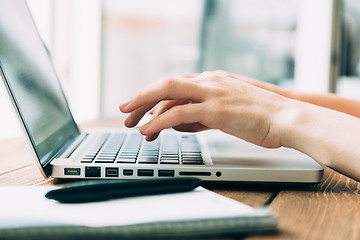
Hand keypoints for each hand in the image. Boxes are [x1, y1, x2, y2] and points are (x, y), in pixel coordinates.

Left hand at [119, 71, 291, 147]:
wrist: (287, 117)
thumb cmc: (260, 116)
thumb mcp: (226, 112)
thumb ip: (201, 115)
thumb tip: (179, 124)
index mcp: (212, 80)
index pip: (175, 84)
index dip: (154, 95)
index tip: (140, 107)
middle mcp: (209, 81)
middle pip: (165, 84)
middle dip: (141, 97)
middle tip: (124, 110)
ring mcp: (212, 93)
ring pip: (167, 93)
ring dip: (145, 108)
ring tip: (131, 124)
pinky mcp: (216, 110)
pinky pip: (179, 114)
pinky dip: (160, 121)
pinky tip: (148, 130)